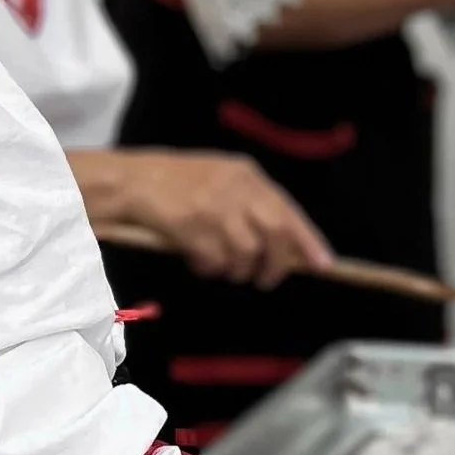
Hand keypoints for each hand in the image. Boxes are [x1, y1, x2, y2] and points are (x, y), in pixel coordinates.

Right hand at [98, 150, 333, 284]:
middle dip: (275, 264)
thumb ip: (251, 204)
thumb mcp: (221, 180)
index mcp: (246, 175)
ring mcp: (213, 206)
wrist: (131, 181)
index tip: (323, 264)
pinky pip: (214, 261)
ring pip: (245, 253)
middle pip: (275, 235)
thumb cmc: (177, 184)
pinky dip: (209, 268)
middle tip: (264, 279)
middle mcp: (235, 188)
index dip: (307, 240)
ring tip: (220, 266)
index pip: (287, 211)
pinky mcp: (190, 225)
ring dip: (236, 270)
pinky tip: (198, 261)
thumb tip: (283, 243)